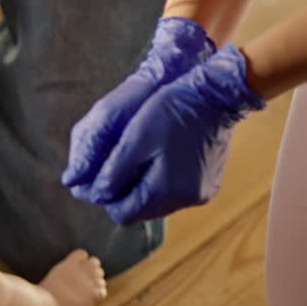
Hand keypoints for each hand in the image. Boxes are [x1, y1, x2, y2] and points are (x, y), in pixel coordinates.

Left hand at [85, 45, 264, 225]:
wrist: (217, 92)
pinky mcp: (207, 184)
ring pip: (156, 202)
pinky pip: (174, 191)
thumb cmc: (174, 108)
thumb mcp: (135, 136)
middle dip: (124, 191)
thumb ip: (112, 170)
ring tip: (137, 158)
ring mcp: (199, 193)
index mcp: (167, 191)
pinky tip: (159, 158)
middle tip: (116, 164)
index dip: (107, 197)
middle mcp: (186, 199)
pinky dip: (160, 180)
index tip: (101, 175)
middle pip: (140, 210)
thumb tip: (89, 192)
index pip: (123, 214)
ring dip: (141, 186)